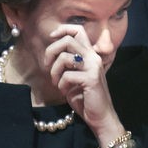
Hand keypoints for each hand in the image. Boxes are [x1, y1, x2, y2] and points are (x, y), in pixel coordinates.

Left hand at [46, 24, 122, 144]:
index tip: (51, 38)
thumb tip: (51, 54)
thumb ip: (68, 63)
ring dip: (54, 71)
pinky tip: (65, 92)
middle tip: (47, 65)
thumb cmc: (85, 98)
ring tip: (56, 82)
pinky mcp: (91, 79)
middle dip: (51, 51)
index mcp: (90, 54)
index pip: (78, 30)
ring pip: (65, 57)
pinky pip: (67, 75)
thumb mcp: (75, 76)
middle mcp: (93, 57)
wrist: (100, 117)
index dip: (62, 30)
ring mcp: (93, 67)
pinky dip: (61, 84)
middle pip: (67, 40)